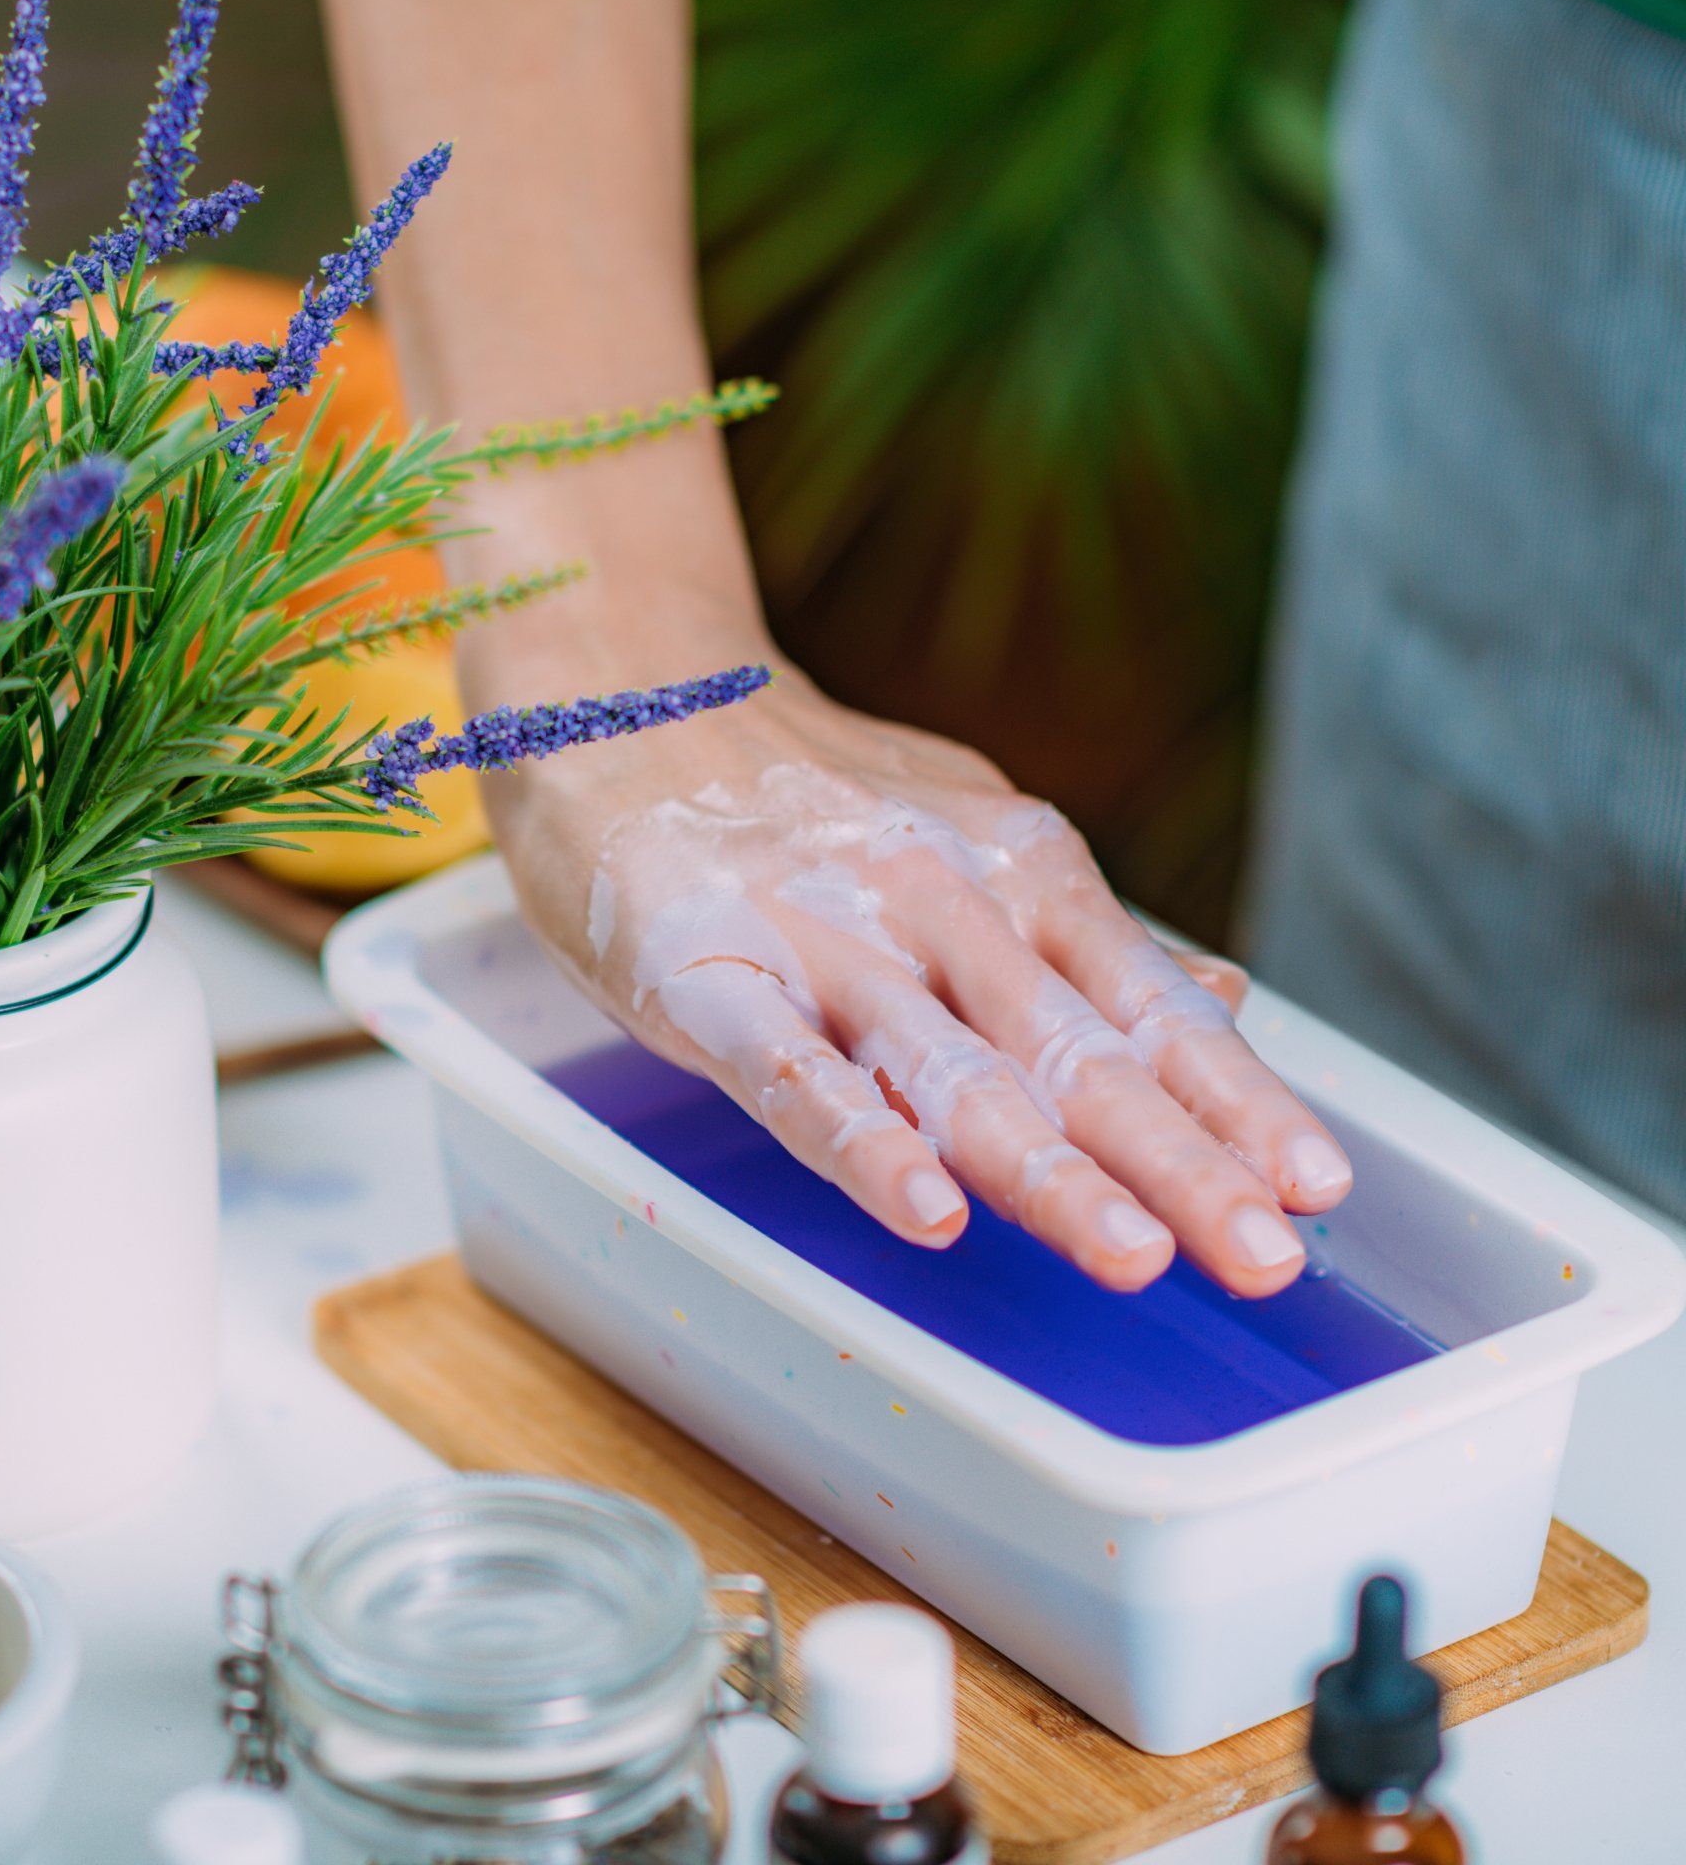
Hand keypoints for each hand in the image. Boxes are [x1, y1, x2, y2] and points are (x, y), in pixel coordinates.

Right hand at [483, 664, 1351, 1295]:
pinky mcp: (711, 975)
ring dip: (1049, 1168)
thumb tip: (1218, 1000)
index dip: (1235, 1097)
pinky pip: (793, 1070)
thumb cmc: (807, 791)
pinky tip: (922, 1211)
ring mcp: (826, 942)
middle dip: (1180, 1160)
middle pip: (1074, 1053)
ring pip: (951, 1072)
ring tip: (1136, 1255)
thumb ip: (1085, 932)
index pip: (1146, 1003)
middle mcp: (941, 904)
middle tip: (1268, 1254)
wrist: (632, 695)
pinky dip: (860, 1140)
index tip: (1317, 1184)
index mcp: (1015, 870)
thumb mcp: (973, 830)